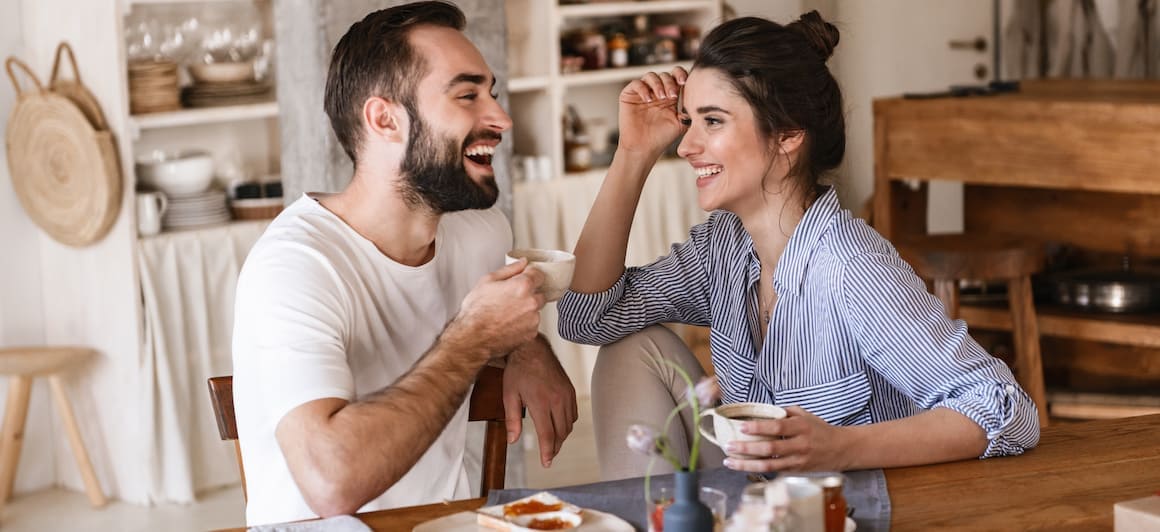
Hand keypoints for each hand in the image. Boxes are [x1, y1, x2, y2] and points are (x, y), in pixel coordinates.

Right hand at [452, 259, 545, 357]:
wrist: (472, 337)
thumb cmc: (476, 311)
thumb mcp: (487, 281)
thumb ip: (509, 269)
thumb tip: (522, 263)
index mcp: (523, 286)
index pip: (539, 274)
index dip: (529, 275)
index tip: (523, 279)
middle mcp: (531, 302)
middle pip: (539, 293)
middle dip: (528, 293)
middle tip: (511, 298)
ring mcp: (533, 319)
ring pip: (535, 310)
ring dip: (526, 309)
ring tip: (507, 313)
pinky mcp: (531, 334)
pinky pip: (532, 324)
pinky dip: (524, 323)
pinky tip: (509, 323)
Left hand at [503, 335, 577, 467]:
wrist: (531, 348)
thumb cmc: (518, 371)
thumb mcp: (509, 395)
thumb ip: (512, 420)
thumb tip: (512, 440)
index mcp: (541, 402)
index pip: (548, 435)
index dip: (547, 452)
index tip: (546, 463)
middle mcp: (557, 400)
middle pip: (561, 433)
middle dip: (555, 447)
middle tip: (548, 456)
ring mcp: (566, 394)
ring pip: (569, 425)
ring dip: (562, 437)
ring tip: (552, 443)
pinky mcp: (570, 390)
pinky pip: (573, 414)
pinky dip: (568, 424)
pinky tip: (559, 426)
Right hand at [616, 66, 688, 156]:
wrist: (643, 148)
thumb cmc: (661, 138)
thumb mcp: (681, 123)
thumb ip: (689, 109)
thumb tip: (699, 99)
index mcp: (670, 96)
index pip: (676, 77)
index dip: (680, 74)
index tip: (684, 82)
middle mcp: (656, 92)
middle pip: (665, 75)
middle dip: (670, 83)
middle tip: (672, 96)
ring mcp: (643, 93)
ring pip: (651, 76)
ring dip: (658, 84)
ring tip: (661, 97)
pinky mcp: (629, 95)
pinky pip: (636, 83)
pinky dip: (643, 89)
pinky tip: (648, 100)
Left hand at [721, 406, 850, 471]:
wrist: (842, 449)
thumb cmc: (819, 429)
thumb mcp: (804, 415)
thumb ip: (783, 413)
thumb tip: (760, 410)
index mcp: (801, 427)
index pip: (777, 427)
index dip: (759, 427)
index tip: (742, 427)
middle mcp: (800, 445)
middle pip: (770, 448)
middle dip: (747, 448)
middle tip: (729, 446)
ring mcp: (799, 461)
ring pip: (770, 465)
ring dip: (747, 464)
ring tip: (730, 461)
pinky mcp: (797, 473)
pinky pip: (775, 472)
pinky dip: (758, 470)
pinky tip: (743, 467)